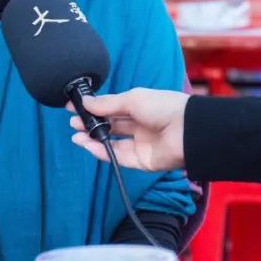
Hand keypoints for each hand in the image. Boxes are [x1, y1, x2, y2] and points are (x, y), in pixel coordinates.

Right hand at [68, 89, 188, 171]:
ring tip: (76, 134)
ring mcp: (141, 143)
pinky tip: (87, 144)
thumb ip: (107, 103)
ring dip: (93, 139)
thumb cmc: (165, 108)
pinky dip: (101, 151)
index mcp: (142, 106)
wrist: (186, 131)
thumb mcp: (132, 99)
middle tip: (73, 121)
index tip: (75, 107)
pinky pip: (117, 157)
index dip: (95, 107)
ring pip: (112, 142)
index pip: (114, 107)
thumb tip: (85, 102)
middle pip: (111, 125)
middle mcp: (141, 124)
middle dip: (92, 123)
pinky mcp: (141, 161)